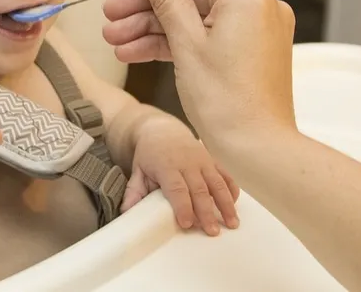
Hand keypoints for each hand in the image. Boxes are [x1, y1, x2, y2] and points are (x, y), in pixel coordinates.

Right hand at [101, 0, 297, 145]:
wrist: (257, 150)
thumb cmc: (229, 103)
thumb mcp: (186, 41)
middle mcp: (257, 7)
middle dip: (149, 0)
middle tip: (114, 12)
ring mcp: (252, 31)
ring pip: (194, 14)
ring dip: (152, 24)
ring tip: (116, 39)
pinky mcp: (245, 53)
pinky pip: (204, 35)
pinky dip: (173, 41)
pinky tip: (136, 52)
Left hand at [122, 115, 239, 235]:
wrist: (162, 129)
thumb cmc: (149, 154)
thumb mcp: (137, 170)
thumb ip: (133, 191)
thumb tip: (126, 213)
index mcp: (167, 166)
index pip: (176, 188)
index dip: (183, 206)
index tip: (187, 224)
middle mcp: (187, 163)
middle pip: (199, 189)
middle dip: (207, 211)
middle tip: (212, 232)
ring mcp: (202, 160)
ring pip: (217, 183)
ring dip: (226, 204)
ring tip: (232, 224)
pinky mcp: (212, 160)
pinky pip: (225, 175)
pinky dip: (231, 190)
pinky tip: (234, 206)